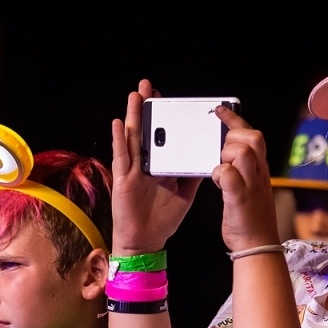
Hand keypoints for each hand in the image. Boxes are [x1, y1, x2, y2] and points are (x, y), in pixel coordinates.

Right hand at [110, 79, 199, 254]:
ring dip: (132, 116)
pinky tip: (118, 123)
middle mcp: (145, 164)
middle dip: (146, 108)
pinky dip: (119, 139)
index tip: (169, 99)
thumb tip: (209, 156)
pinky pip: (121, 156)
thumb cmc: (163, 218)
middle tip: (149, 86)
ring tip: (135, 95)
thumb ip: (193, 174)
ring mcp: (132, 170)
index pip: (163, 136)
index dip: (164, 117)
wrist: (146, 241)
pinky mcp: (123, 179)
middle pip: (145, 130)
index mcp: (160, 165)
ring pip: (133, 138)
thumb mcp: (186, 193)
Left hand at [210, 105, 280, 251]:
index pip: (252, 134)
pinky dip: (220, 174)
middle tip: (222, 152)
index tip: (219, 110)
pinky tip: (217, 182)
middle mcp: (259, 173)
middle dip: (233, 137)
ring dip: (226, 155)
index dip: (235, 119)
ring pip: (242, 151)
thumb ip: (241, 169)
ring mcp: (251, 185)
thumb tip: (225, 154)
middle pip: (253, 137)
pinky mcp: (240, 198)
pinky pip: (229, 175)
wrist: (257, 244)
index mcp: (260, 168)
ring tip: (221, 169)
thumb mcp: (249, 186)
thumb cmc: (249, 217)